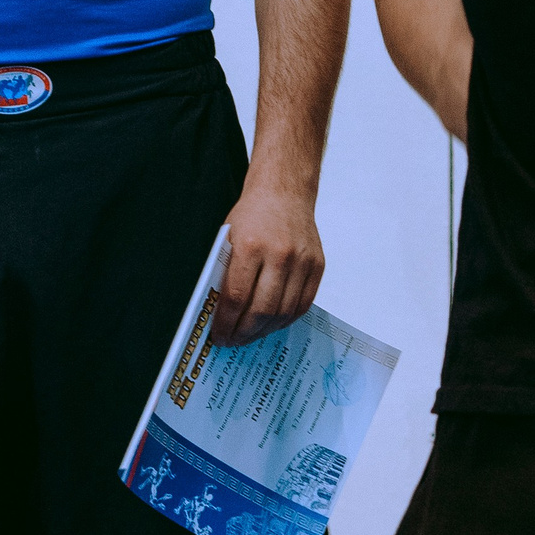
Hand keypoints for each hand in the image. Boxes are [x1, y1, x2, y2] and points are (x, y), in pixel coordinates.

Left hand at [213, 181, 324, 344]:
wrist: (285, 192)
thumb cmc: (252, 215)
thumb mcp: (229, 239)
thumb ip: (226, 274)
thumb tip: (220, 314)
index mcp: (251, 246)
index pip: (236, 298)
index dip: (225, 323)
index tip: (218, 336)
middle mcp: (279, 255)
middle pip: (261, 310)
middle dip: (243, 333)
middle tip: (233, 341)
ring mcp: (302, 261)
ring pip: (283, 312)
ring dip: (264, 330)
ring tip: (250, 335)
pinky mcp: (317, 266)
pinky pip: (303, 304)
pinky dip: (286, 320)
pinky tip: (271, 323)